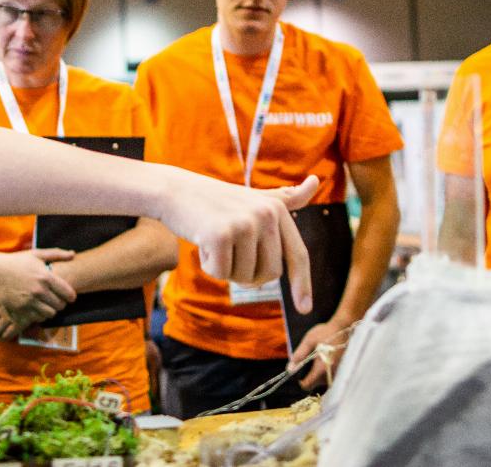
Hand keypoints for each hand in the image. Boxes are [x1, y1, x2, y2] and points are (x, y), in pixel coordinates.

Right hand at [0, 248, 76, 327]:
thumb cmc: (17, 261)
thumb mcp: (36, 254)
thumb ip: (57, 254)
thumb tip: (73, 254)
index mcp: (46, 277)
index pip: (69, 294)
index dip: (71, 296)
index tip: (68, 296)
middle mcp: (38, 290)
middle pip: (60, 306)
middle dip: (61, 304)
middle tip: (57, 300)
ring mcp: (28, 302)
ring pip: (50, 314)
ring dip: (50, 310)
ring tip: (47, 304)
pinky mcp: (19, 310)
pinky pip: (36, 318)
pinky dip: (39, 315)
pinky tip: (36, 308)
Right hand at [158, 171, 317, 313]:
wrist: (175, 190)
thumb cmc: (215, 201)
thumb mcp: (254, 198)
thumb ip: (285, 197)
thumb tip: (316, 182)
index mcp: (277, 209)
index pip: (297, 254)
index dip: (302, 284)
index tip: (305, 308)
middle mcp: (265, 214)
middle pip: (269, 273)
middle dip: (248, 273)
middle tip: (229, 252)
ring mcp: (244, 224)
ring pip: (243, 276)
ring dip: (225, 268)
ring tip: (214, 240)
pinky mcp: (220, 235)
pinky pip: (221, 273)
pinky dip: (208, 266)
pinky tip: (201, 241)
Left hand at [289, 321, 351, 390]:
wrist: (345, 327)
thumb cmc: (326, 333)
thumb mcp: (309, 340)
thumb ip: (299, 354)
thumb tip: (290, 368)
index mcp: (321, 368)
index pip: (308, 385)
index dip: (300, 381)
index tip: (298, 373)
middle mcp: (330, 374)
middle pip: (316, 384)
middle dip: (310, 376)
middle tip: (308, 362)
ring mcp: (338, 372)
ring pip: (324, 380)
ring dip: (318, 374)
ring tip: (317, 358)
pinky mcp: (342, 369)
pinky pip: (331, 375)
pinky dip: (326, 370)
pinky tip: (325, 358)